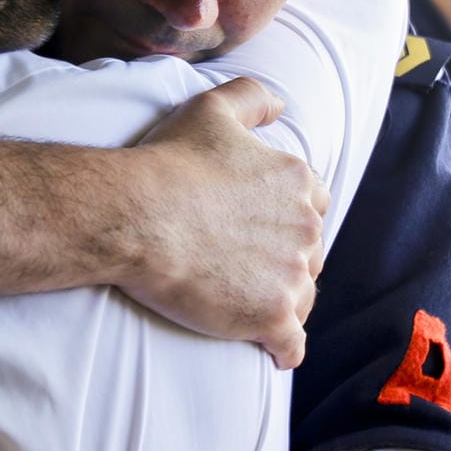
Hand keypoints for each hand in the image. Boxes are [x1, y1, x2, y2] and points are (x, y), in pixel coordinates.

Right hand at [124, 77, 328, 368]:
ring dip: (282, 302)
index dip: (286, 217)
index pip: (313, 204)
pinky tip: (273, 351)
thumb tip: (283, 105)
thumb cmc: (169, 162)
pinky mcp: (271, 316)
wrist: (137, 216)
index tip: (260, 227)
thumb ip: (253, 98)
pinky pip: (292, 343)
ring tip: (249, 306)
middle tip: (246, 267)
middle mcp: (305, 227)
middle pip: (309, 253)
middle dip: (285, 260)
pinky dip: (284, 349)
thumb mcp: (211, 110)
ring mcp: (291, 274)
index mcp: (297, 181)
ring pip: (302, 297)